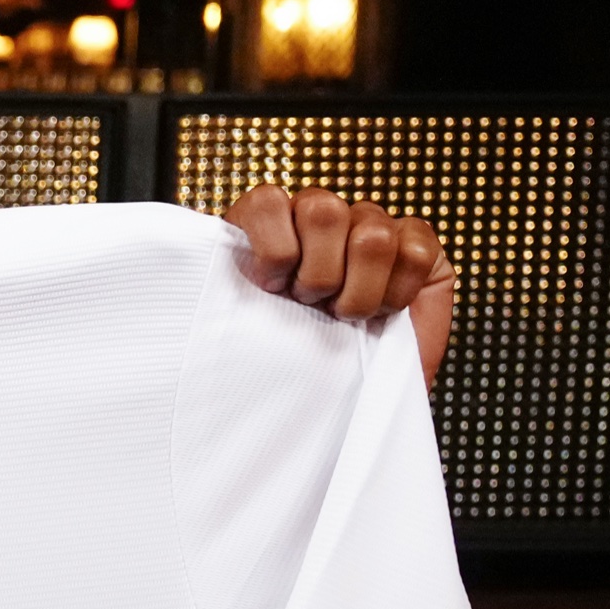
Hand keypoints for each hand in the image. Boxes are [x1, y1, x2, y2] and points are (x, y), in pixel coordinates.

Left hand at [225, 186, 458, 388]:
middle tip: (313, 305)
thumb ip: (227, 285)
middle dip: (316, 273)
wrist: (338, 408)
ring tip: (345, 315)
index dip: (272, 248)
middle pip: (322, 209)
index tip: (271, 288)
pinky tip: (382, 311)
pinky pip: (414, 250)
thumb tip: (191, 266)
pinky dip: (396, 291)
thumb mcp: (244, 323)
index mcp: (272, 226)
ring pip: (371, 233)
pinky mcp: (418, 246)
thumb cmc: (289, 365)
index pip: (267, 200)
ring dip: (357, 289)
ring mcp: (373, 227)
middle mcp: (322, 219)